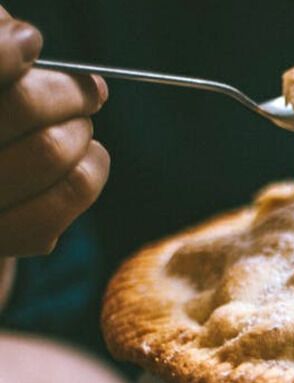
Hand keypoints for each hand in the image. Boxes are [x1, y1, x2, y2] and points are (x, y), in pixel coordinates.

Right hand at [0, 8, 108, 256]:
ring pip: (53, 151)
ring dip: (81, 130)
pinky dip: (93, 168)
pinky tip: (86, 157)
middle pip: (24, 105)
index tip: (32, 45)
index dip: (11, 50)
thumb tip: (22, 40)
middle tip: (86, 91)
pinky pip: (70, 195)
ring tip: (78, 125)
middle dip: (69, 91)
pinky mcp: (1, 239)